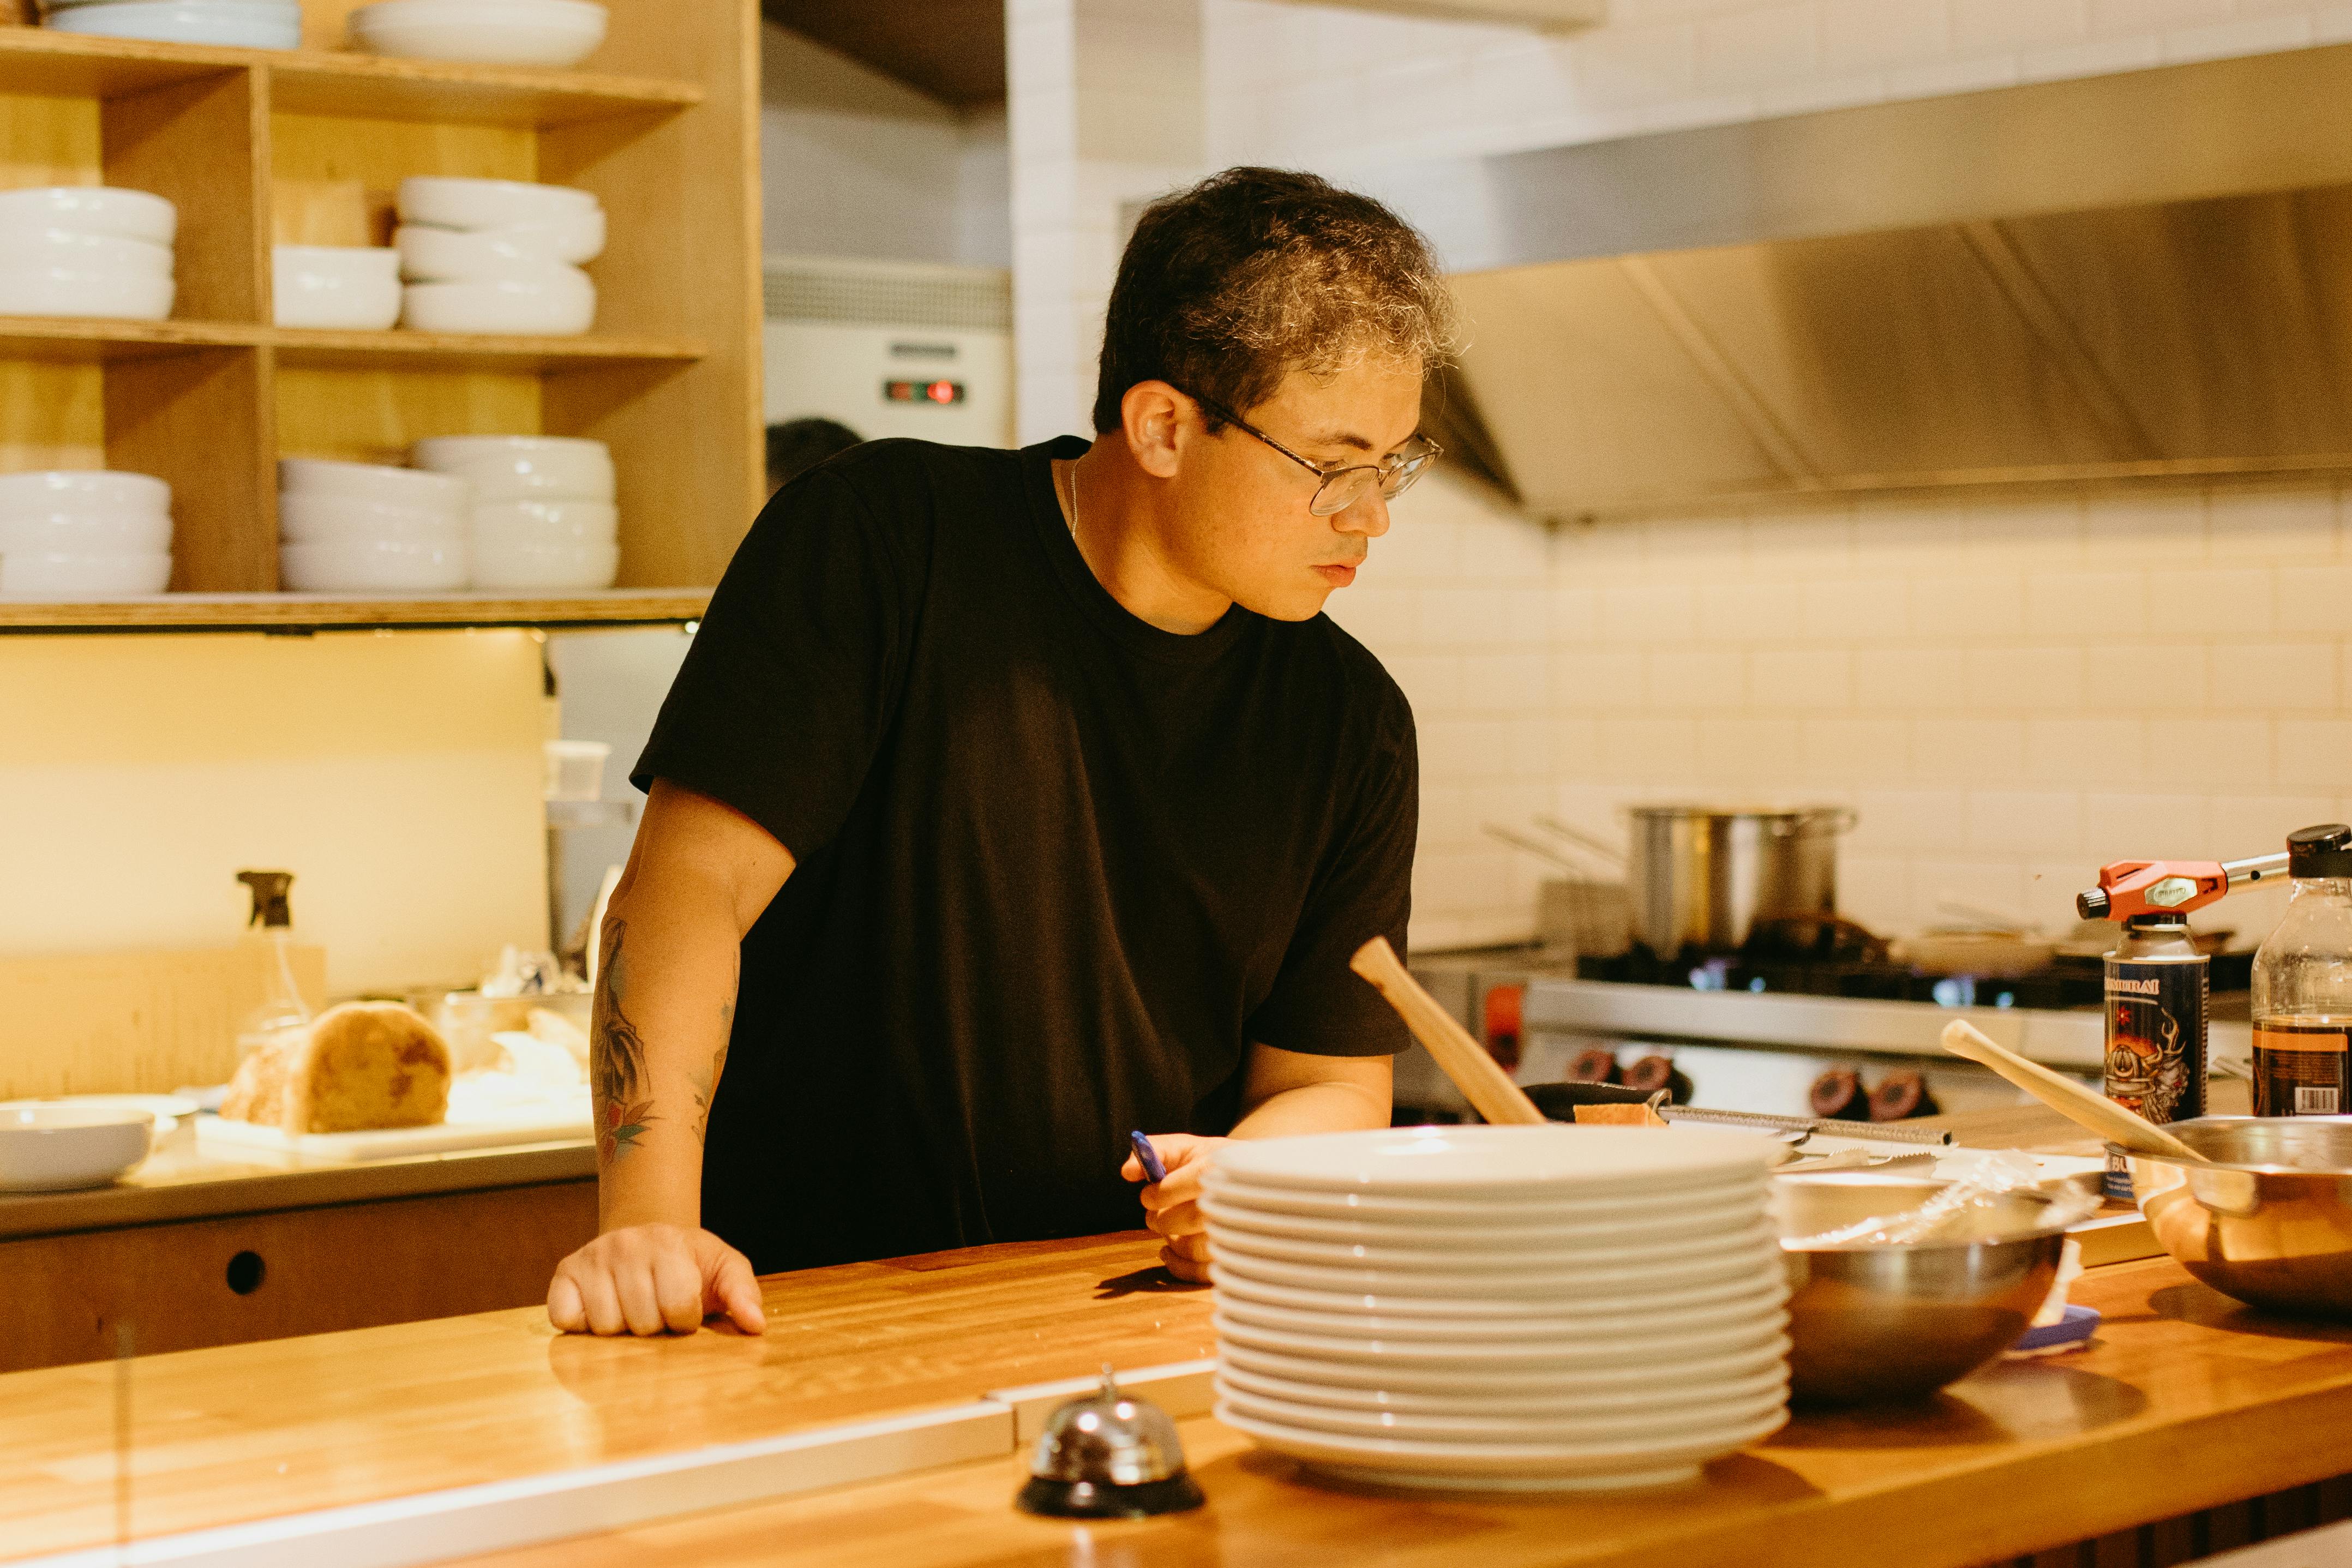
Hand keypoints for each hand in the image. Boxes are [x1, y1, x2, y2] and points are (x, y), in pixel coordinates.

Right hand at [546, 1222, 766, 1336]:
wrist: (649, 1241)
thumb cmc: (689, 1263)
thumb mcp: (724, 1268)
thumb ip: (744, 1293)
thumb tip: (756, 1325)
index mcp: (669, 1243)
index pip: (678, 1307)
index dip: (685, 1319)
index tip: (685, 1308)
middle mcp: (625, 1244)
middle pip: (641, 1321)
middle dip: (654, 1326)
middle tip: (656, 1308)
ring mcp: (592, 1257)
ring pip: (605, 1326)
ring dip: (621, 1329)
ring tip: (632, 1308)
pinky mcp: (564, 1274)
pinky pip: (565, 1320)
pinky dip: (581, 1324)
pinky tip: (601, 1309)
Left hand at [1121, 1133, 1227, 1282]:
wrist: (1250, 1182)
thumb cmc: (1208, 1163)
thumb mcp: (1185, 1147)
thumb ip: (1155, 1151)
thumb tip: (1128, 1171)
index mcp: (1224, 1168)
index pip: (1196, 1180)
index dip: (1163, 1192)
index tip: (1148, 1194)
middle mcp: (1235, 1201)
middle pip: (1192, 1218)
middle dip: (1162, 1218)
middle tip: (1155, 1212)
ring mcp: (1238, 1232)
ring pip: (1195, 1248)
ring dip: (1171, 1240)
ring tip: (1171, 1226)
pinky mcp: (1233, 1258)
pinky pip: (1202, 1272)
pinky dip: (1178, 1266)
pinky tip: (1168, 1250)